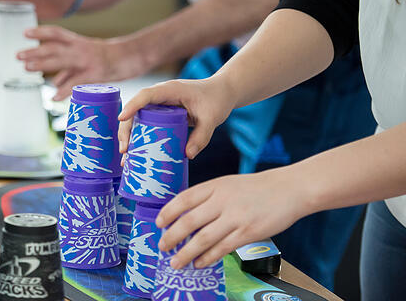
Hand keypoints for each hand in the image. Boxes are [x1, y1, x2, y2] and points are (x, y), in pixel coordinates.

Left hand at [18, 26, 141, 100]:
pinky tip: (54, 97)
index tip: (25, 33)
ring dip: (43, 64)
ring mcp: (87, 60)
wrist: (134, 56)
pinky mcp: (96, 73)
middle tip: (17, 56)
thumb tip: (53, 82)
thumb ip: (69, 69)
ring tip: (27, 69)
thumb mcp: (88, 57)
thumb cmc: (110, 57)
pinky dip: (64, 90)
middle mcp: (80, 48)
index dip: (40, 32)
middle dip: (35, 52)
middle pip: (53, 48)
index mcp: (78, 42)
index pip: (56, 34)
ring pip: (62, 60)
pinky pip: (77, 82)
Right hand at [117, 77, 235, 158]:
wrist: (221, 92)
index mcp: (170, 90)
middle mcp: (160, 95)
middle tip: (125, 150)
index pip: (145, 95)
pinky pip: (145, 123)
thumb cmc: (216, 99)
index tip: (122, 118)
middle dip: (126, 129)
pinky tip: (135, 153)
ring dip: (129, 135)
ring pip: (137, 118)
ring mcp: (159, 104)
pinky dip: (138, 137)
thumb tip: (187, 155)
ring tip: (126, 156)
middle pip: (135, 109)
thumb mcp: (212, 118)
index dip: (132, 105)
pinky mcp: (161, 114)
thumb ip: (202, 136)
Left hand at [154, 168, 308, 268]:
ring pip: (203, 238)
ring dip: (186, 253)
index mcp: (215, 186)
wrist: (290, 189)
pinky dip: (208, 258)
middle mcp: (223, 200)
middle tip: (162, 247)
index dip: (168, 212)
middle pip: (189, 221)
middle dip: (172, 237)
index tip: (158, 224)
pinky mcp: (248, 233)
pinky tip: (199, 263)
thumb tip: (184, 216)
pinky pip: (223, 248)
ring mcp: (236, 217)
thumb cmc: (256, 188)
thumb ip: (208, 197)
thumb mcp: (228, 184)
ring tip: (176, 262)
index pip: (184, 199)